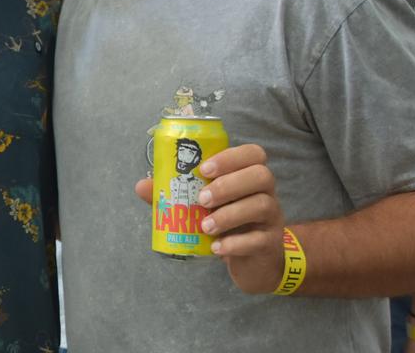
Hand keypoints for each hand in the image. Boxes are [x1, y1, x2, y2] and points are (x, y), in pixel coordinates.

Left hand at [136, 143, 284, 293]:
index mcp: (249, 176)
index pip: (253, 154)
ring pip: (262, 205)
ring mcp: (272, 218)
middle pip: (261, 176)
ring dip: (229, 215)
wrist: (253, 261)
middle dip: (228, 185)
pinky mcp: (271, 244)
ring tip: (204, 226)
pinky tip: (216, 248)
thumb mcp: (202, 207)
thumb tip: (141, 185)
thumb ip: (175, 194)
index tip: (204, 169)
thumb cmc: (226, 223)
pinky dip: (235, 243)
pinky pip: (259, 240)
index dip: (230, 157)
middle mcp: (267, 192)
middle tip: (202, 199)